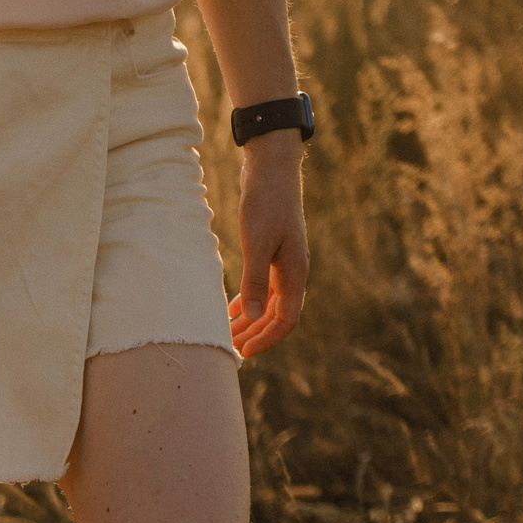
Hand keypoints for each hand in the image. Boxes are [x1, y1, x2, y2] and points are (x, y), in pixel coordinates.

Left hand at [227, 131, 306, 356]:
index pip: (286, 320)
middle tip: (230, 350)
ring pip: (268, 303)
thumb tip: (253, 316)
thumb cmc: (265, 204)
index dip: (266, 339)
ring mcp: (283, 263)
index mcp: (295, 273)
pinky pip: (262, 287)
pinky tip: (231, 310)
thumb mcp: (256, 243)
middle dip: (255, 334)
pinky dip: (248, 300)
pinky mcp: (271, 253)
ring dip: (250, 320)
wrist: (271, 170)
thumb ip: (254, 280)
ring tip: (227, 336)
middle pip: (277, 316)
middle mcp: (293, 271)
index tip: (244, 352)